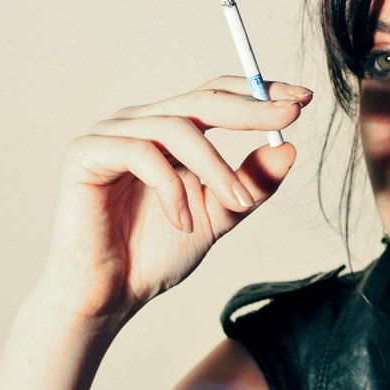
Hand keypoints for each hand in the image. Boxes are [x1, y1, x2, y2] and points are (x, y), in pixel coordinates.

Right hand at [33, 76, 311, 325]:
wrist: (107, 297)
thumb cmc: (157, 254)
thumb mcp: (220, 215)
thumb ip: (252, 184)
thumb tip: (289, 148)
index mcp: (172, 128)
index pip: (219, 95)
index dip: (259, 92)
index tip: (303, 99)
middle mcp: (142, 122)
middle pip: (203, 98)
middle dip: (252, 108)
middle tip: (290, 116)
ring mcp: (112, 134)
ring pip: (177, 127)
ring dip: (216, 167)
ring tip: (237, 204)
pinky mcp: (86, 153)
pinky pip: (140, 154)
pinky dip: (171, 188)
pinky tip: (183, 222)